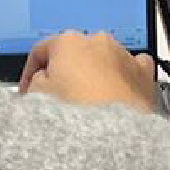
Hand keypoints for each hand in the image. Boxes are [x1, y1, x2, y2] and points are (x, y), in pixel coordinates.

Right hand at [20, 30, 157, 110]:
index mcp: (67, 40)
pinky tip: (114, 93)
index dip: (29, 73)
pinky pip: (127, 68)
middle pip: (71, 55)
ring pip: (100, 61)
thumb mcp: (38, 96)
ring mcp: (120, 53)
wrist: (116, 129)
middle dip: (63, 74)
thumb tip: (41, 80)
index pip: (40, 51)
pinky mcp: (140, 70)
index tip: (29, 91)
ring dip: (91, 77)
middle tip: (55, 100)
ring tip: (86, 105)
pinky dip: (120, 78)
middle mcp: (96, 40)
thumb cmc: (78, 111)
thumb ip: (34, 82)